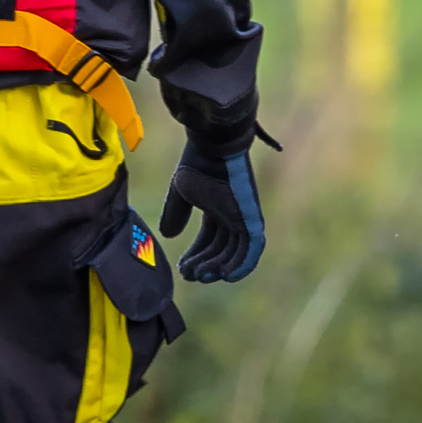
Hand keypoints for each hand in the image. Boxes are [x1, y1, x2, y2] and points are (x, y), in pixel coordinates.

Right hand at [158, 137, 265, 282]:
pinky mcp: (252, 217)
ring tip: (198, 274)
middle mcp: (233, 216)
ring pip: (235, 253)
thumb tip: (168, 236)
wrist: (213, 147)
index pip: (209, 241)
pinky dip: (242, 264)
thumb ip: (176, 213)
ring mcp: (244, 217)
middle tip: (188, 274)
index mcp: (218, 210)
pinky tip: (225, 275)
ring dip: (217, 267)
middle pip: (221, 250)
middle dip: (204, 265)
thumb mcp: (182, 193)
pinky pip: (253, 247)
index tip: (182, 267)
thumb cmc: (198, 163)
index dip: (195, 256)